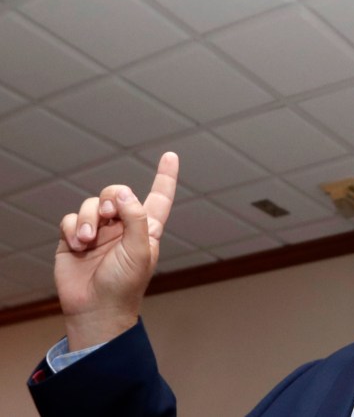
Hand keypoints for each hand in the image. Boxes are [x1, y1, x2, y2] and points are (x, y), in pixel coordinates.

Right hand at [55, 152, 178, 350]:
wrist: (95, 309)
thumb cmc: (124, 284)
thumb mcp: (139, 250)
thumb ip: (135, 218)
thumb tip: (124, 193)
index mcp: (146, 229)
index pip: (159, 197)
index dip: (165, 177)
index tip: (170, 156)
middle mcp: (123, 226)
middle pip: (117, 193)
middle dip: (110, 199)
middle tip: (108, 216)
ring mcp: (99, 232)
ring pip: (91, 204)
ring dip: (89, 218)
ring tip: (89, 239)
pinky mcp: (76, 239)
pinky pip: (71, 218)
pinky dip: (73, 228)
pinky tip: (77, 245)